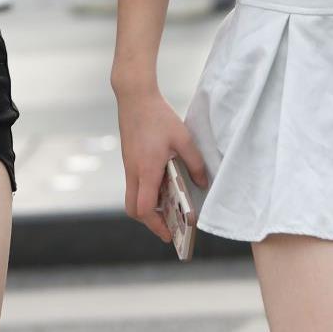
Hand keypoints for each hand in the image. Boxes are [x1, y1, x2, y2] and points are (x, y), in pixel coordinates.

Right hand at [120, 89, 207, 243]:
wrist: (135, 98)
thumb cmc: (158, 117)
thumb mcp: (184, 139)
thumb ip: (195, 163)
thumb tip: (203, 184)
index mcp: (146, 170)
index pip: (144, 208)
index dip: (156, 224)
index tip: (169, 233)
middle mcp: (134, 172)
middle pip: (133, 209)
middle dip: (150, 222)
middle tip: (168, 226)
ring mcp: (129, 167)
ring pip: (133, 198)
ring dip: (149, 207)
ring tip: (169, 208)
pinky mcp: (129, 160)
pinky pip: (135, 185)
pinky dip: (147, 193)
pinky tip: (163, 186)